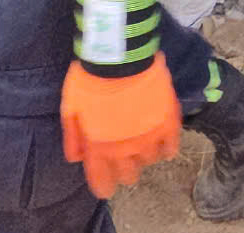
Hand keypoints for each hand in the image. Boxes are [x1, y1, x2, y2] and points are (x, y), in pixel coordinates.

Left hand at [61, 57, 180, 198]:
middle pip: (129, 175)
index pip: (103, 181)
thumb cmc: (90, 80)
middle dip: (125, 169)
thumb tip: (76, 158)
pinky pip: (172, 146)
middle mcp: (125, 148)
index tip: (107, 186)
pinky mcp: (167, 122)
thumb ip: (73, 136)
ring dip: (144, 154)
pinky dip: (168, 148)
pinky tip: (165, 145)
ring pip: (150, 160)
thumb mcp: (71, 107)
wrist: (120, 56)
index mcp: (99, 147)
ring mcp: (149, 136)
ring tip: (142, 143)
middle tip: (124, 157)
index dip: (105, 186)